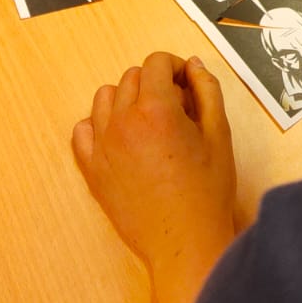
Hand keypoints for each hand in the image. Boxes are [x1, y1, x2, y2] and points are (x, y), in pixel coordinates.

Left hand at [72, 52, 235, 274]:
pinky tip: (122, 138)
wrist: (184, 240)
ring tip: (149, 122)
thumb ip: (207, 91)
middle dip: (155, 82)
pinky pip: (82, 130)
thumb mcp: (219, 134)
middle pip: (132, 77)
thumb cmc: (206, 192)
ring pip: (105, 97)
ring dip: (127, 99)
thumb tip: (194, 66)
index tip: (185, 82)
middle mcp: (123, 122)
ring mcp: (102, 145)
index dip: (174, 66)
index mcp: (156, 109)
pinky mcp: (92, 169)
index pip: (156, 63)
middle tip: (176, 107)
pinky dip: (100, 125)